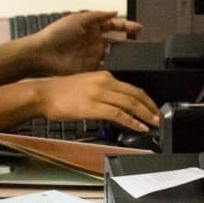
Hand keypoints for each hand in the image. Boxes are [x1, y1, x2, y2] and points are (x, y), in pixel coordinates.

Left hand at [30, 11, 141, 74]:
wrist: (42, 54)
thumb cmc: (57, 33)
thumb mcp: (77, 18)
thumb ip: (97, 15)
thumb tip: (115, 12)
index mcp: (92, 28)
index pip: (113, 26)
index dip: (126, 26)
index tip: (139, 29)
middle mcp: (95, 42)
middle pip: (117, 41)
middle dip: (130, 42)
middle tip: (144, 45)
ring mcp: (93, 56)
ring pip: (114, 56)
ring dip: (125, 56)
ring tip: (138, 58)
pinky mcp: (90, 69)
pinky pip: (106, 69)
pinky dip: (115, 70)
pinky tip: (124, 70)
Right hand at [33, 71, 159, 131]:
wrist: (44, 94)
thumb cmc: (61, 92)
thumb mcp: (87, 85)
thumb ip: (103, 91)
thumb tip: (117, 105)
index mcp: (104, 76)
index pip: (132, 87)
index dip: (146, 99)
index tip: (153, 108)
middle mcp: (105, 82)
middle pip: (135, 94)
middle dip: (150, 107)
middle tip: (159, 117)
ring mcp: (99, 94)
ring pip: (130, 103)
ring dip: (145, 114)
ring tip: (154, 123)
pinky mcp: (93, 106)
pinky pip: (118, 113)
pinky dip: (131, 121)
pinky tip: (139, 126)